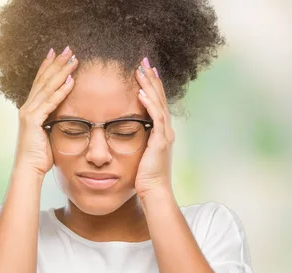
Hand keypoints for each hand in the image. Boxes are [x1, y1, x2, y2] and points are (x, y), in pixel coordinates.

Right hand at [14, 46, 78, 175]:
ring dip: (62, 71)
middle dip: (56, 63)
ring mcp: (29, 112)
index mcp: (31, 109)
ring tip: (73, 59)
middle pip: (43, 79)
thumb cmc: (40, 156)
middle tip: (67, 48)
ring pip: (47, 87)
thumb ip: (54, 122)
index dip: (49, 67)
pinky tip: (71, 80)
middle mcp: (28, 107)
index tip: (57, 54)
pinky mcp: (33, 120)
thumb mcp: (49, 134)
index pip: (40, 83)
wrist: (29, 169)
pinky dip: (61, 91)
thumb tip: (66, 118)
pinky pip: (51, 102)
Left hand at [134, 57, 174, 199]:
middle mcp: (166, 131)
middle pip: (159, 98)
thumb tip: (125, 134)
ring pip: (158, 104)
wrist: (154, 192)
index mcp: (161, 133)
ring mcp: (165, 135)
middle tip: (144, 62)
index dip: (151, 86)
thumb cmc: (145, 178)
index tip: (144, 71)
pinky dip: (149, 104)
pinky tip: (140, 93)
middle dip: (152, 79)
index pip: (157, 103)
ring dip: (150, 86)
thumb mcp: (141, 155)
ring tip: (142, 70)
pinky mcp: (160, 141)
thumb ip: (138, 142)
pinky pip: (156, 118)